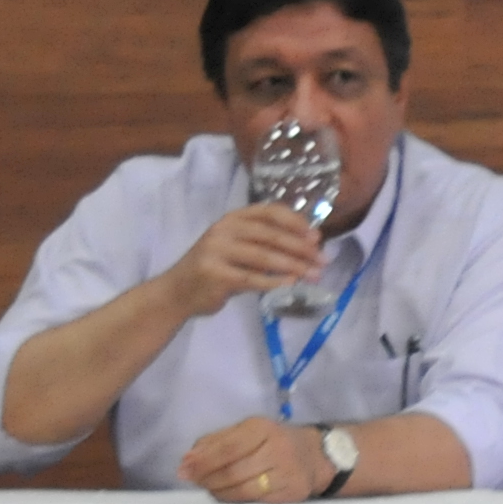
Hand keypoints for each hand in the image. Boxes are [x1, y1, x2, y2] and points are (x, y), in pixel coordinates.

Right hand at [163, 203, 325, 318]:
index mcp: (233, 218)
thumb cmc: (216, 269)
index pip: (270, 212)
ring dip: (294, 266)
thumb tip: (309, 244)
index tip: (317, 237)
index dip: (296, 222)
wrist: (178, 291)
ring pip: (264, 257)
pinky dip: (274, 282)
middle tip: (323, 260)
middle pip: (271, 235)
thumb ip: (266, 243)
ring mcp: (216, 250)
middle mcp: (223, 229)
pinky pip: (252, 278)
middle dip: (301, 248)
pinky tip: (291, 285)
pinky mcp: (215, 274)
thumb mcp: (238, 248)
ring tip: (314, 275)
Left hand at [182, 414, 334, 503]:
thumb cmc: (274, 442)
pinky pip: (255, 500)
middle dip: (206, 478)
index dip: (202, 460)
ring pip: (241, 489)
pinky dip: (234, 499)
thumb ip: (217, 441)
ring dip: (217, 491)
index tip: (183, 468)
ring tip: (208, 488)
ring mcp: (286, 474)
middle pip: (232, 471)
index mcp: (262, 429)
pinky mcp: (291, 493)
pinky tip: (226, 495)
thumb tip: (188, 460)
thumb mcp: (249, 431)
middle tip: (192, 480)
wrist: (317, 456)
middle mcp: (277, 450)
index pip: (227, 448)